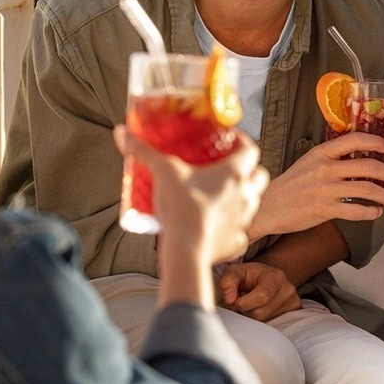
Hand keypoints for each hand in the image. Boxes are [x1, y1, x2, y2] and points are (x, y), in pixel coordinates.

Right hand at [113, 126, 268, 264]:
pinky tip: (218, 226)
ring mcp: (244, 219)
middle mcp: (246, 194)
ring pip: (253, 202)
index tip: (228, 139)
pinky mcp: (237, 241)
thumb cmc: (181, 208)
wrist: (186, 250)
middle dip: (248, 170)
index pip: (250, 149)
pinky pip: (241, 231)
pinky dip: (233, 228)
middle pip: (259, 175)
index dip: (242, 141)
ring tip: (220, 196)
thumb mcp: (162, 172)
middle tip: (228, 168)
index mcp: (234, 173)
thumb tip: (123, 133)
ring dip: (242, 197)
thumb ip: (143, 151)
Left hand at [219, 261, 302, 321]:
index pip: (262, 296)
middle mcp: (288, 289)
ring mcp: (293, 303)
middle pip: (261, 313)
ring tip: (252, 303)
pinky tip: (261, 308)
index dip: (244, 302)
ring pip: (264, 321)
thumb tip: (230, 299)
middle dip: (246, 309)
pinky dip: (262, 320)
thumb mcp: (235, 272)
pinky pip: (272, 326)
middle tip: (244, 300)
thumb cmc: (249, 275)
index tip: (235, 299)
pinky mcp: (294, 313)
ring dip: (252, 315)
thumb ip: (228, 282)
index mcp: (275, 276)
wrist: (265, 277)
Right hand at [247, 132, 383, 239]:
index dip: (375, 142)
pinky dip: (370, 212)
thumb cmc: (290, 184)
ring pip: (366, 190)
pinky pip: (356, 210)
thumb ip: (331, 157)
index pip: (354, 140)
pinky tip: (375, 212)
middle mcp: (326, 169)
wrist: (269, 206)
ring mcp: (326, 190)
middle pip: (367, 166)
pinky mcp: (325, 210)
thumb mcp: (308, 161)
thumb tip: (357, 156)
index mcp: (321, 153)